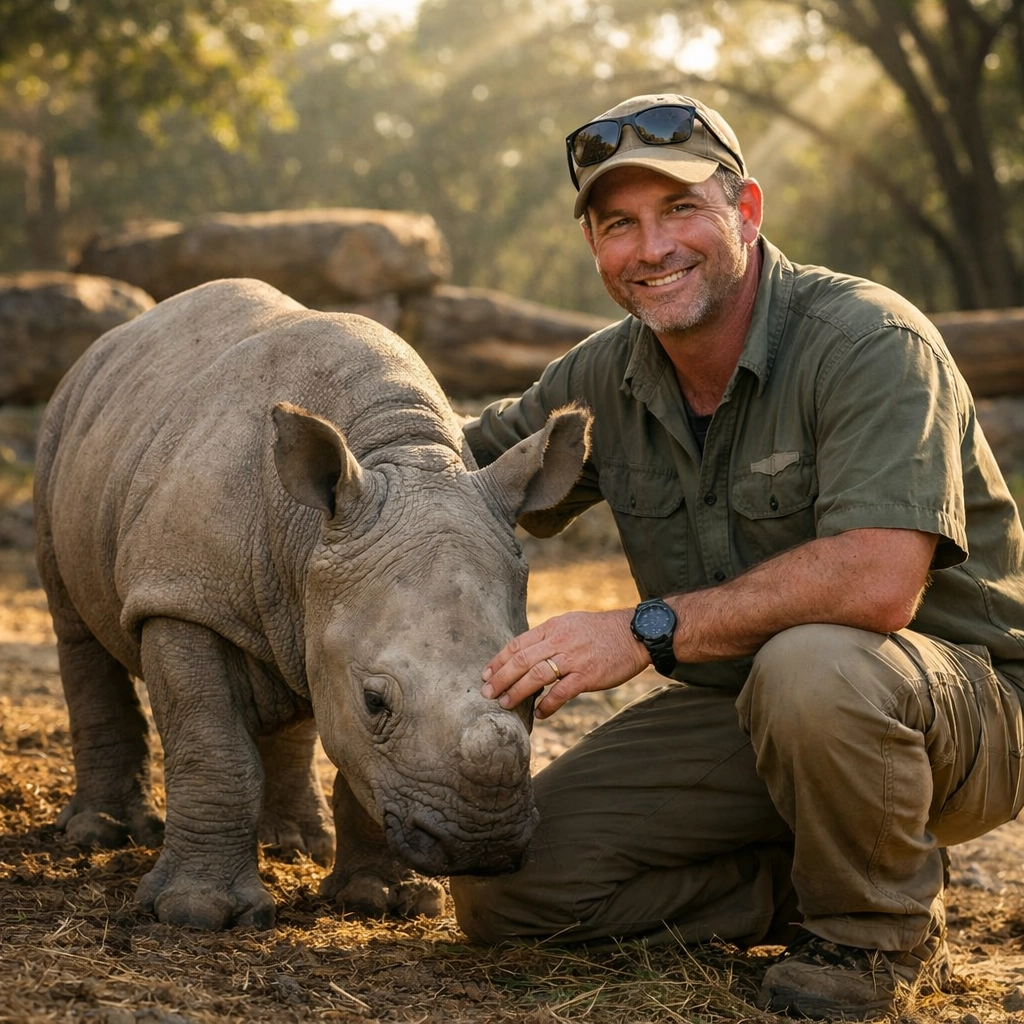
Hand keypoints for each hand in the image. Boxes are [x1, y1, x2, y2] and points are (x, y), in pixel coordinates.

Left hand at [481, 609, 649, 718]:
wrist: (634, 633)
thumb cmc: (600, 630)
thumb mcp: (570, 623)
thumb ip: (548, 637)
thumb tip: (525, 654)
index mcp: (552, 628)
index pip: (517, 644)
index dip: (498, 660)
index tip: (485, 674)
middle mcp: (559, 641)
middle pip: (521, 660)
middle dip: (500, 678)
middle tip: (486, 693)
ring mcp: (573, 659)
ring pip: (536, 676)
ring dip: (517, 692)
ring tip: (505, 704)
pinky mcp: (587, 675)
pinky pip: (561, 692)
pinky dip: (547, 705)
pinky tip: (539, 713)